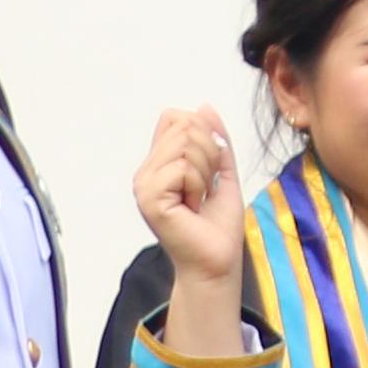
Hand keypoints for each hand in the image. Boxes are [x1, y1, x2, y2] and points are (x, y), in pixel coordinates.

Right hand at [133, 106, 249, 349]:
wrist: (218, 261)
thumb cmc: (218, 225)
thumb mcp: (223, 172)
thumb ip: (216, 140)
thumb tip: (204, 106)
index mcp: (158, 164)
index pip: (176, 117)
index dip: (204, 136)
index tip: (208, 172)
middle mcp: (146, 171)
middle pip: (184, 126)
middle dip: (209, 155)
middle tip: (205, 189)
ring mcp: (144, 184)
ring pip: (186, 144)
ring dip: (206, 172)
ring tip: (199, 199)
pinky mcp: (149, 196)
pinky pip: (183, 167)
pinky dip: (199, 184)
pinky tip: (193, 206)